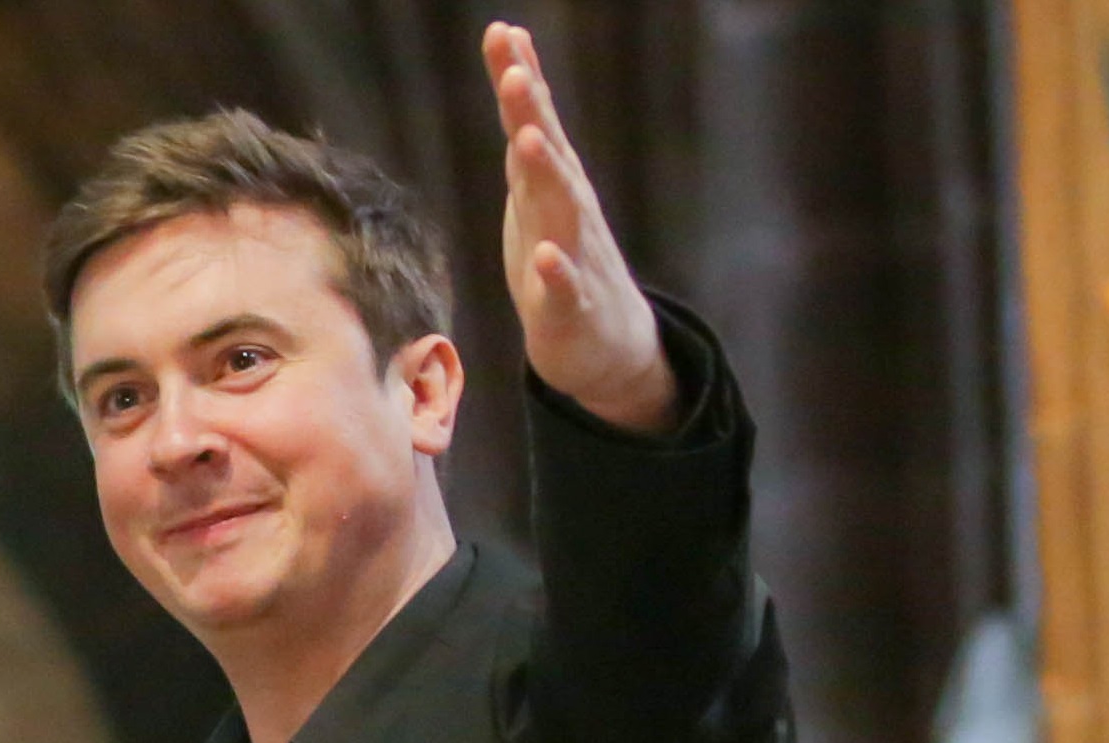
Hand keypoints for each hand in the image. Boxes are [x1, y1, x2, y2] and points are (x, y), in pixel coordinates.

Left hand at [488, 24, 671, 432]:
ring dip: (546, 176)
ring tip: (528, 141)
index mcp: (554, 184)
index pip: (535, 122)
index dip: (519, 79)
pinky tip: (547, 257)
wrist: (606, 343)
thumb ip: (525, 137)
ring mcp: (575, 257)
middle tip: (514, 72)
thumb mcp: (535, 193)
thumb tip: (514, 70)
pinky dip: (557, 272)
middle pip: (548, 155)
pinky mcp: (572, 308)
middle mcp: (570, 211)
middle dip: (531, 114)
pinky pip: (566, 289)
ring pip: (561, 213)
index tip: (502, 34)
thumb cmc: (561, 260)